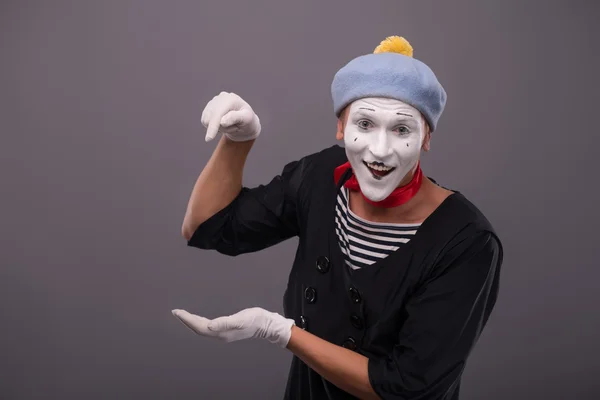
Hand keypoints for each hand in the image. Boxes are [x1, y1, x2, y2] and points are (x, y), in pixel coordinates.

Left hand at [171, 307, 294, 347]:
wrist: (266, 324)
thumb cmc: (255, 320)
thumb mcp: (241, 319)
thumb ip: (225, 323)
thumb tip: (209, 327)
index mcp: (221, 332)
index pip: (199, 327)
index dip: (188, 320)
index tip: (177, 312)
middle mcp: (220, 334)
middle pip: (198, 329)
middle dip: (186, 321)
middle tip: (176, 312)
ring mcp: (223, 333)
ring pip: (202, 328)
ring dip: (192, 322)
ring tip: (183, 315)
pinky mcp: (226, 329)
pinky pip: (208, 327)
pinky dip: (200, 322)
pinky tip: (198, 319)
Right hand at [201, 91, 261, 142]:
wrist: (245, 122)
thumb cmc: (248, 121)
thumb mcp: (247, 119)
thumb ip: (235, 118)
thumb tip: (222, 121)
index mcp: (231, 99)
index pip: (218, 113)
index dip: (213, 126)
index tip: (209, 138)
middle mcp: (221, 98)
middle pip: (211, 117)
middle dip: (221, 128)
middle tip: (235, 128)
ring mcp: (214, 102)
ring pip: (206, 121)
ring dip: (218, 128)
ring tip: (230, 125)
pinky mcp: (209, 108)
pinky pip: (205, 121)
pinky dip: (214, 126)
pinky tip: (224, 123)